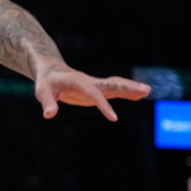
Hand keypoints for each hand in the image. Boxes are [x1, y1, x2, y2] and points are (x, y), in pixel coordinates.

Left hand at [34, 67, 151, 121]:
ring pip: (115, 85)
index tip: (113, 119)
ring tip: (147, 91)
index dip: (103, 106)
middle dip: (126, 87)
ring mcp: (95, 85)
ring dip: (131, 88)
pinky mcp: (97, 90)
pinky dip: (127, 92)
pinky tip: (139, 95)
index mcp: (78, 82)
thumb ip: (47, 103)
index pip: (93, 94)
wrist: (51, 71)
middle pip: (110, 84)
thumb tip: (49, 115)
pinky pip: (114, 91)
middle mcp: (90, 82)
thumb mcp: (42, 92)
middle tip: (145, 90)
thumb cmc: (46, 82)